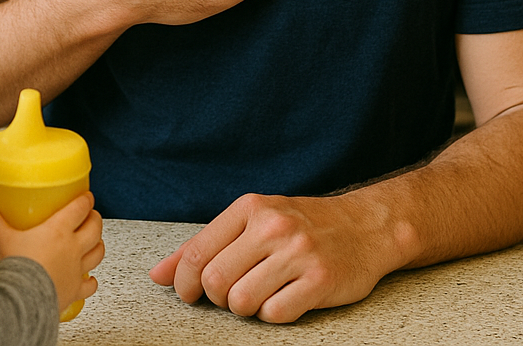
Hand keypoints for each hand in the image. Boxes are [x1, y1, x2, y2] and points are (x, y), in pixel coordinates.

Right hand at [0, 192, 104, 312]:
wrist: (23, 301)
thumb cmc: (18, 270)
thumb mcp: (3, 240)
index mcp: (58, 231)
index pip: (79, 209)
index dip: (85, 200)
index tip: (86, 196)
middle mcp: (72, 248)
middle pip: (94, 228)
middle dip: (95, 219)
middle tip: (92, 216)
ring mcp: (76, 270)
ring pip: (97, 253)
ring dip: (98, 245)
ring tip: (96, 241)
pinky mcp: (75, 291)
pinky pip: (89, 285)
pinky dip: (91, 281)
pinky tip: (90, 279)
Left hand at [149, 192, 394, 322]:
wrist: (365, 225)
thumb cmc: (300, 224)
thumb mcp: (252, 221)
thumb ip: (204, 245)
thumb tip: (157, 274)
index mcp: (249, 208)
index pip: (197, 251)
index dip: (184, 281)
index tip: (189, 293)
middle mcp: (272, 226)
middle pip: (215, 280)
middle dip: (216, 297)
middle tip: (231, 294)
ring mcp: (297, 253)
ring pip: (242, 301)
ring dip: (244, 308)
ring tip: (259, 294)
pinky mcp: (321, 280)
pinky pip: (275, 314)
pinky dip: (273, 314)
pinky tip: (285, 298)